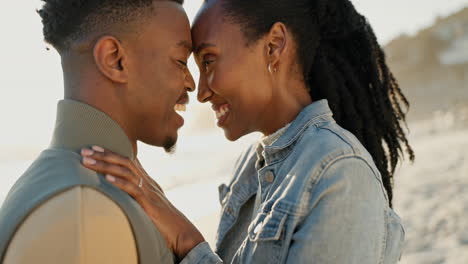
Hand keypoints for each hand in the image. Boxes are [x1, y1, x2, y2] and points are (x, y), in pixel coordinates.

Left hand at [80, 146, 204, 259]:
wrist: (180, 230)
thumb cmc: (163, 219)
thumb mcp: (148, 202)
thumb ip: (137, 194)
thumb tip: (123, 190)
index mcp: (146, 180)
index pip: (128, 161)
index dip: (111, 152)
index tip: (94, 147)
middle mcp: (147, 181)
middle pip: (125, 161)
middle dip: (103, 154)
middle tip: (84, 150)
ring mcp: (148, 191)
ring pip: (125, 172)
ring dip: (105, 165)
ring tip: (87, 161)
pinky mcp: (149, 203)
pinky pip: (133, 189)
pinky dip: (119, 182)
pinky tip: (107, 178)